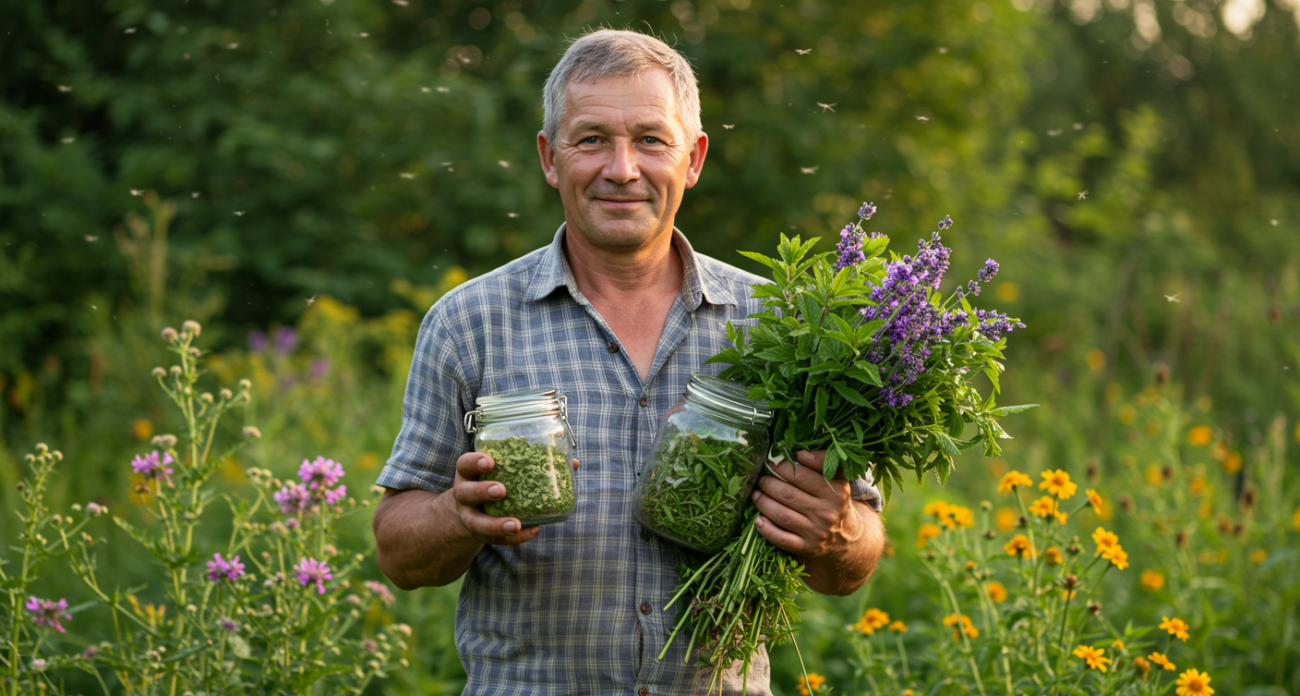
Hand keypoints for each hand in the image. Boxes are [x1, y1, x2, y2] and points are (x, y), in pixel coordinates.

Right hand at [450, 452, 579, 545]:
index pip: (465, 464)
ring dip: (496, 524)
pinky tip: (531, 531)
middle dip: (482, 491)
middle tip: (501, 490)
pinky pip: (496, 540)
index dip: (475, 462)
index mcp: (469, 474)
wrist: (472, 512)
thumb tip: (573, 463)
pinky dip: (514, 538)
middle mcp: (464, 495)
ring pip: (477, 523)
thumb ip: (532, 464)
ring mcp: (470, 517)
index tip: (490, 461)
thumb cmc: (495, 482)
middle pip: (466, 493)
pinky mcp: (481, 535)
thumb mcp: (504, 471)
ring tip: (514, 524)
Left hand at [750, 450, 863, 560]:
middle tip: (760, 479)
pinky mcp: (807, 548)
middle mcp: (827, 513)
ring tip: (755, 494)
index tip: (772, 462)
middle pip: (788, 495)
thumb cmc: (835, 504)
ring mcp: (816, 533)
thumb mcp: (838, 482)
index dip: (782, 467)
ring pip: (782, 515)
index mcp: (836, 493)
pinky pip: (782, 539)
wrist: (847, 540)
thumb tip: (800, 453)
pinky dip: (766, 529)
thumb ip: (823, 463)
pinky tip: (758, 519)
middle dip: (768, 484)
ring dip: (762, 503)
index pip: (802, 476)